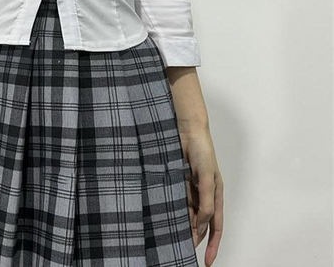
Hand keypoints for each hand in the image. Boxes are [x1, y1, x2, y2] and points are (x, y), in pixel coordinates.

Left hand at [179, 124, 223, 266]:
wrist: (187, 130)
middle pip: (201, 222)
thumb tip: (202, 224)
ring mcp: (191, 188)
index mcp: (217, 195)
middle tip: (183, 249)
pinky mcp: (178, 181)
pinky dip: (173, 209)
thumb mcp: (208, 179)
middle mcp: (205, 194)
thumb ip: (207, 202)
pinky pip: (176, 200)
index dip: (213, 244)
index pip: (217, 226)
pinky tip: (166, 218)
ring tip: (172, 237)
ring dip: (182, 224)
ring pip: (187, 213)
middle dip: (194, 236)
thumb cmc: (203, 151)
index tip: (208, 262)